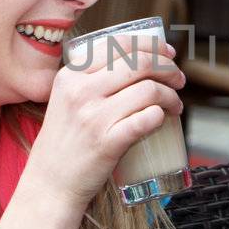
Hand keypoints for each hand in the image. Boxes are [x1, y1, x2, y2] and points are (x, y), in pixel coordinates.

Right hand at [29, 33, 184, 205]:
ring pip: (149, 90)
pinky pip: (147, 118)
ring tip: (175, 105)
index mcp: (71, 75)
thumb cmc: (65, 141)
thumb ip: (91, 80)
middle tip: (178, 80)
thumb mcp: (66, 100)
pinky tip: (163, 119)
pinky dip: (161, 116)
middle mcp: (81, 91)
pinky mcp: (107, 143)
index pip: (118, 45)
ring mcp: (94, 117)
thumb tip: (139, 62)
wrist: (50, 183)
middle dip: (168, 69)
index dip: (152, 45)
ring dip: (171, 95)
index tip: (168, 54)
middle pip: (139, 63)